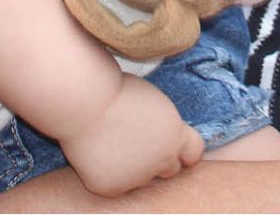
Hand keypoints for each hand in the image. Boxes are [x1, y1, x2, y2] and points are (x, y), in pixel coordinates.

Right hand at [57, 74, 204, 197]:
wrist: (85, 103)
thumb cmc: (115, 91)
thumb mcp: (152, 102)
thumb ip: (162, 125)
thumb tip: (160, 138)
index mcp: (176, 135)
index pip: (193, 153)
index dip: (183, 150)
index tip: (173, 146)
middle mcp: (163, 160)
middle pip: (170, 170)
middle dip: (158, 160)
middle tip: (137, 144)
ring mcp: (138, 177)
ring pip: (140, 178)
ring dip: (132, 167)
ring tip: (111, 141)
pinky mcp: (113, 188)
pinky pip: (114, 184)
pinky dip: (106, 173)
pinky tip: (97, 153)